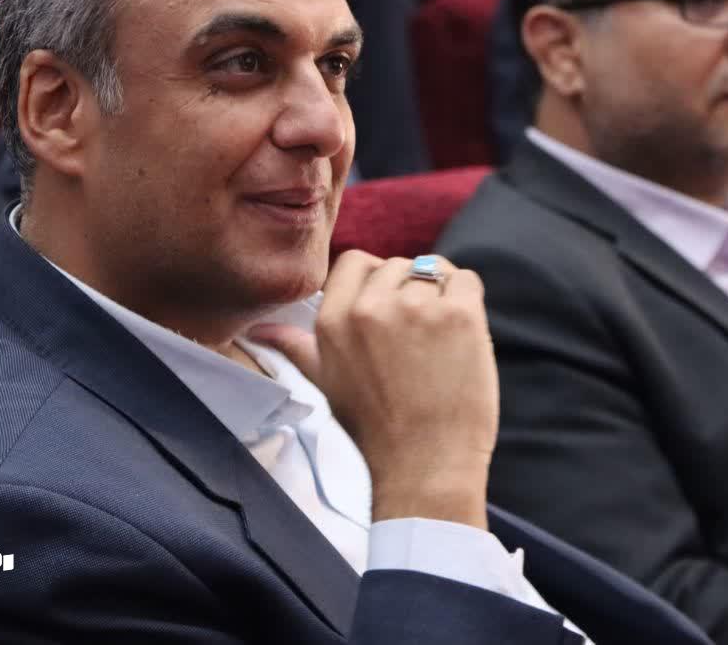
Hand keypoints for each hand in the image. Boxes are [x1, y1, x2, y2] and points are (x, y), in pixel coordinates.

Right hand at [250, 251, 497, 529]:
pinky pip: (466, 281)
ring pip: (433, 270)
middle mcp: (370, 307)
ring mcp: (416, 308)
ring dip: (442, 295)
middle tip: (419, 336)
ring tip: (441, 339)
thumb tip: (259, 330)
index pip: (355, 261)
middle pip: (397, 265)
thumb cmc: (374, 429)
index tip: (390, 307)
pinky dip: (468, 300)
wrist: (423, 466)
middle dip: (410, 291)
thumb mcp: (325, 383)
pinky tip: (463, 334)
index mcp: (333, 320)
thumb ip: (296, 347)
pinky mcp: (459, 315)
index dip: (377, 279)